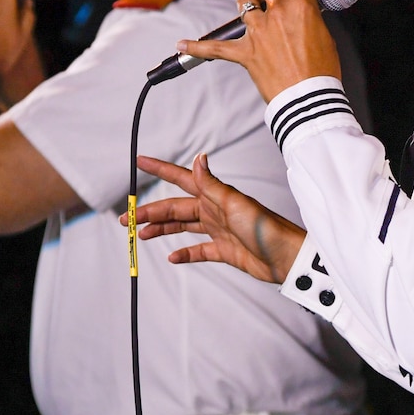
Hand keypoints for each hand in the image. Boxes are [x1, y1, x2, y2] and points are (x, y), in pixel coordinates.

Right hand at [126, 153, 304, 282]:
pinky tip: (172, 257)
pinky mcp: (225, 250)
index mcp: (215, 195)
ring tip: (141, 235)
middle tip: (127, 218)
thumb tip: (199, 157)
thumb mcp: (234, 204)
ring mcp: (219, 230)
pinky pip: (199, 250)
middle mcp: (215, 210)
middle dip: (150, 211)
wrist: (286, 257)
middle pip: (175, 207)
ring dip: (162, 230)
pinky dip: (184, 253)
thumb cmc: (265, 227)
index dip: (160, 169)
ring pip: (183, 227)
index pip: (181, 178)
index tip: (139, 161)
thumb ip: (212, 184)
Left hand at [175, 0, 341, 101]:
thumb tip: (305, 13)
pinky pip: (215, 48)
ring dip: (250, 2)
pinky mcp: (245, 52)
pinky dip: (197, 47)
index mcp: (302, 6)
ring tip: (254, 11)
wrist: (308, 100)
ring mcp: (258, 31)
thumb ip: (311, 19)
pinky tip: (182, 44)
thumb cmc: (322, 71)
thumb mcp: (325, 36)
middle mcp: (277, 13)